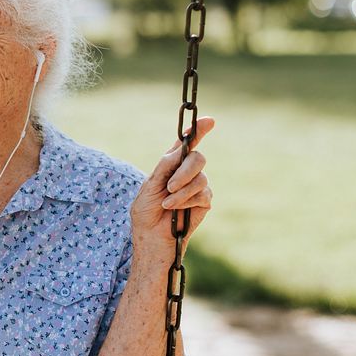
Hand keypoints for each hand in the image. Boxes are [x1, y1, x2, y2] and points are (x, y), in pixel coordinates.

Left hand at [130, 117, 214, 250]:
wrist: (151, 235)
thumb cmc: (147, 210)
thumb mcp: (150, 184)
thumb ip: (165, 166)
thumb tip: (179, 150)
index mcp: (172, 163)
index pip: (187, 142)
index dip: (199, 130)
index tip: (209, 121)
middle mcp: (187, 172)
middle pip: (198, 158)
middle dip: (185, 171)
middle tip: (170, 186)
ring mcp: (197, 186)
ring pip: (201, 177)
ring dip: (182, 191)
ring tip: (167, 203)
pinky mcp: (204, 201)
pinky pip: (203, 194)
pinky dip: (186, 201)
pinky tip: (175, 209)